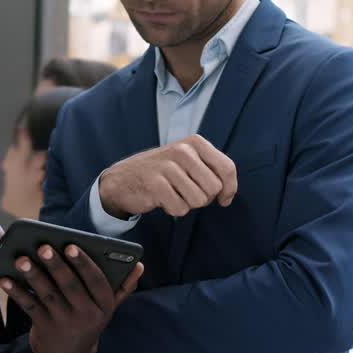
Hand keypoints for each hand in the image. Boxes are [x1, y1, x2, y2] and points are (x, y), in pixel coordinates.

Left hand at [0, 243, 144, 352]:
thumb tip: (140, 265)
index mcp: (104, 306)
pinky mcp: (44, 328)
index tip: (71, 245)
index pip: (96, 281)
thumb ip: (122, 287)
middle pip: (70, 286)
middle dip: (55, 265)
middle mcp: (87, 315)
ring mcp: (64, 323)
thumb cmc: (88, 320)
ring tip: (21, 259)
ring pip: (48, 295)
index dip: (83, 263)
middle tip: (42, 246)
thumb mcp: (108, 308)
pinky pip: (29, 307)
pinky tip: (5, 278)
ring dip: (33, 276)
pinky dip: (16, 292)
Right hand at [99, 134, 237, 218]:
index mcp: (195, 143)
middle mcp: (183, 150)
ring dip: (187, 203)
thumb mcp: (188, 161)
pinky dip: (173, 209)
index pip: (227, 168)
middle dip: (204, 197)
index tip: (223, 198)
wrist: (123, 179)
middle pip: (214, 188)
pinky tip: (162, 199)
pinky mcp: (156, 184)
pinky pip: (180, 208)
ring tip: (173, 193)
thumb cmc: (161, 172)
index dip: (230, 188)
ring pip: (199, 200)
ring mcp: (168, 166)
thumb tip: (228, 195)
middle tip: (187, 192)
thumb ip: (211, 171)